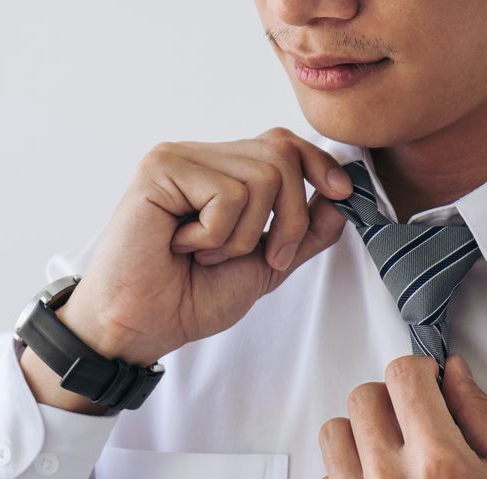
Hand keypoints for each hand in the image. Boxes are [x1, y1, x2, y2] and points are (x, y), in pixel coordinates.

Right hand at [55, 127, 352, 364]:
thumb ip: (302, 233)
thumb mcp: (263, 266)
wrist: (143, 326)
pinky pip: (227, 194)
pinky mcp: (160, 169)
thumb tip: (341, 198)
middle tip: (262, 256)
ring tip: (206, 254)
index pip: (282, 143)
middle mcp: (199, 157)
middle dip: (290, 216)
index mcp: (220, 173)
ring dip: (245, 234)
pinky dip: (216, 235)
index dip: (318, 163)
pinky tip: (182, 247)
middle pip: (281, 155)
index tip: (343, 192)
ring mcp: (178, 158)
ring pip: (261, 176)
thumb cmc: (188, 299)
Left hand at [316, 354, 486, 478]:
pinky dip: (348, 478)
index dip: (418, 371)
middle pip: (361, 399)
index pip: (401, 378)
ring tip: (391, 454)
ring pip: (333, 436)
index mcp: (439, 464)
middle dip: (390, 399)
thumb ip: (480, 413)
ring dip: (361, 434)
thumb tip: (452, 371)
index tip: (426, 384)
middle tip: (411, 418)